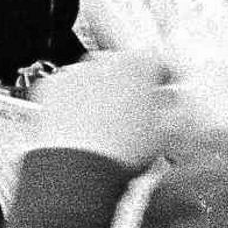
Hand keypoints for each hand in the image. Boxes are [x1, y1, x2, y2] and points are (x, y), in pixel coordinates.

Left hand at [29, 53, 168, 171]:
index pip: (157, 61)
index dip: (163, 78)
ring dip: (100, 91)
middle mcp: (104, 62)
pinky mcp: (50, 88)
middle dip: (130, 85)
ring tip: (105, 122)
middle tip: (134, 110)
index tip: (164, 89)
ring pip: (92, 76)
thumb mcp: (166, 133)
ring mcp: (75, 73)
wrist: (78, 167)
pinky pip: (65, 88)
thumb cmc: (121, 152)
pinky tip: (80, 123)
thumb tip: (177, 109)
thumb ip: (176, 112)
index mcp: (138, 66)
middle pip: (122, 66)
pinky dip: (72, 100)